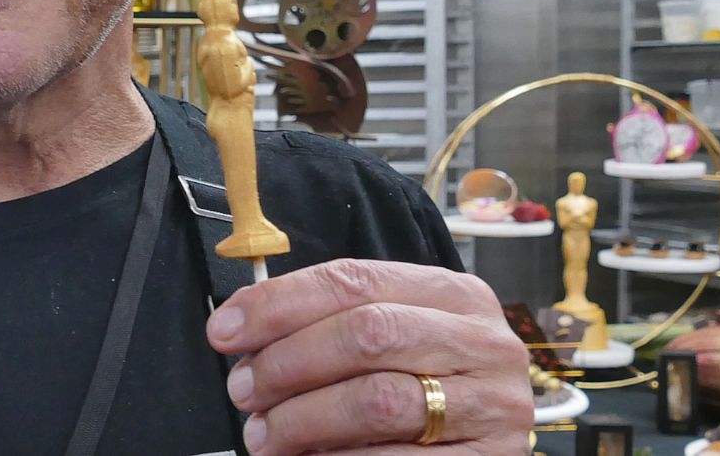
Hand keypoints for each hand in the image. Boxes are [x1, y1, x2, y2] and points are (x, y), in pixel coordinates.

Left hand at [207, 259, 531, 454]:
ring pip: (379, 399)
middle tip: (244, 390)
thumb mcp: (393, 337)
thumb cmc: (425, 383)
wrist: (486, 445)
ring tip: (266, 435)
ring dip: (304, 420)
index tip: (226, 331)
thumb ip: (330, 324)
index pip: (354, 279)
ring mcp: (493, 405)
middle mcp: (482, 342)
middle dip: (288, 362)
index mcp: (454, 295)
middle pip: (367, 333)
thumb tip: (241, 329)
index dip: (280, 303)